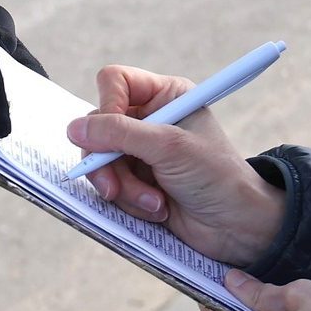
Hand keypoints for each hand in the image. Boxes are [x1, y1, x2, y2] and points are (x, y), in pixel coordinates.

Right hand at [64, 64, 285, 267]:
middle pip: (98, 126)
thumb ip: (119, 134)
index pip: (114, 82)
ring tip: (153, 203)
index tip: (110, 136)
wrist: (237, 227)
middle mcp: (150, 119)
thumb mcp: (168, 147)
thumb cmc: (216, 177)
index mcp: (165, 96)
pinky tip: (158, 209)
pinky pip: (110, 185)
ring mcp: (141, 152)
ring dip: (123, 187)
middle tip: (114, 188)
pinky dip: (130, 201)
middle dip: (109, 162)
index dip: (106, 107)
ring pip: (100, 160)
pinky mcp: (137, 181)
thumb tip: (74, 128)